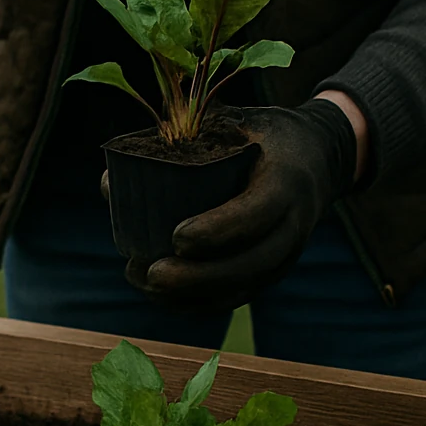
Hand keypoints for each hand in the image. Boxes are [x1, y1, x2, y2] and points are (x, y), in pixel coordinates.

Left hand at [127, 97, 360, 309]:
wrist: (317, 156)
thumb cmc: (259, 133)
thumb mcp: (229, 122)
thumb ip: (176, 145)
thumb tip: (108, 184)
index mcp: (287, 180)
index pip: (258, 213)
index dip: (220, 230)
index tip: (177, 237)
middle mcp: (295, 222)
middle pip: (253, 263)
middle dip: (200, 276)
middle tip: (152, 273)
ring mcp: (288, 252)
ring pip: (245, 287)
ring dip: (194, 295)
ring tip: (145, 284)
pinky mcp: (275, 270)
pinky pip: (241, 295)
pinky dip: (202, 303)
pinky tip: (163, 298)